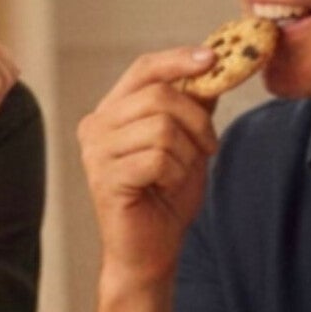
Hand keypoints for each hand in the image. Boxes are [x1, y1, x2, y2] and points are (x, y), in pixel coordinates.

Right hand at [78, 47, 220, 292]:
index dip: (180, 60)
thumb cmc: (166, 199)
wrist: (151, 252)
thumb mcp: (188, 142)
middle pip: (159, 95)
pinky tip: (164, 189)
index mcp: (112, 112)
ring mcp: (96, 153)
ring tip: (178, 176)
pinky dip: (175, 174)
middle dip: (197, 120)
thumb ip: (193, 105)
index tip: (214, 58)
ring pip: (162, 127)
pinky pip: (158, 158)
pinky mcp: (105, 179)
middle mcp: (96, 127)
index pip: (144, 69)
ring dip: (186, 154)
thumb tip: (214, 63)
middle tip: (208, 147)